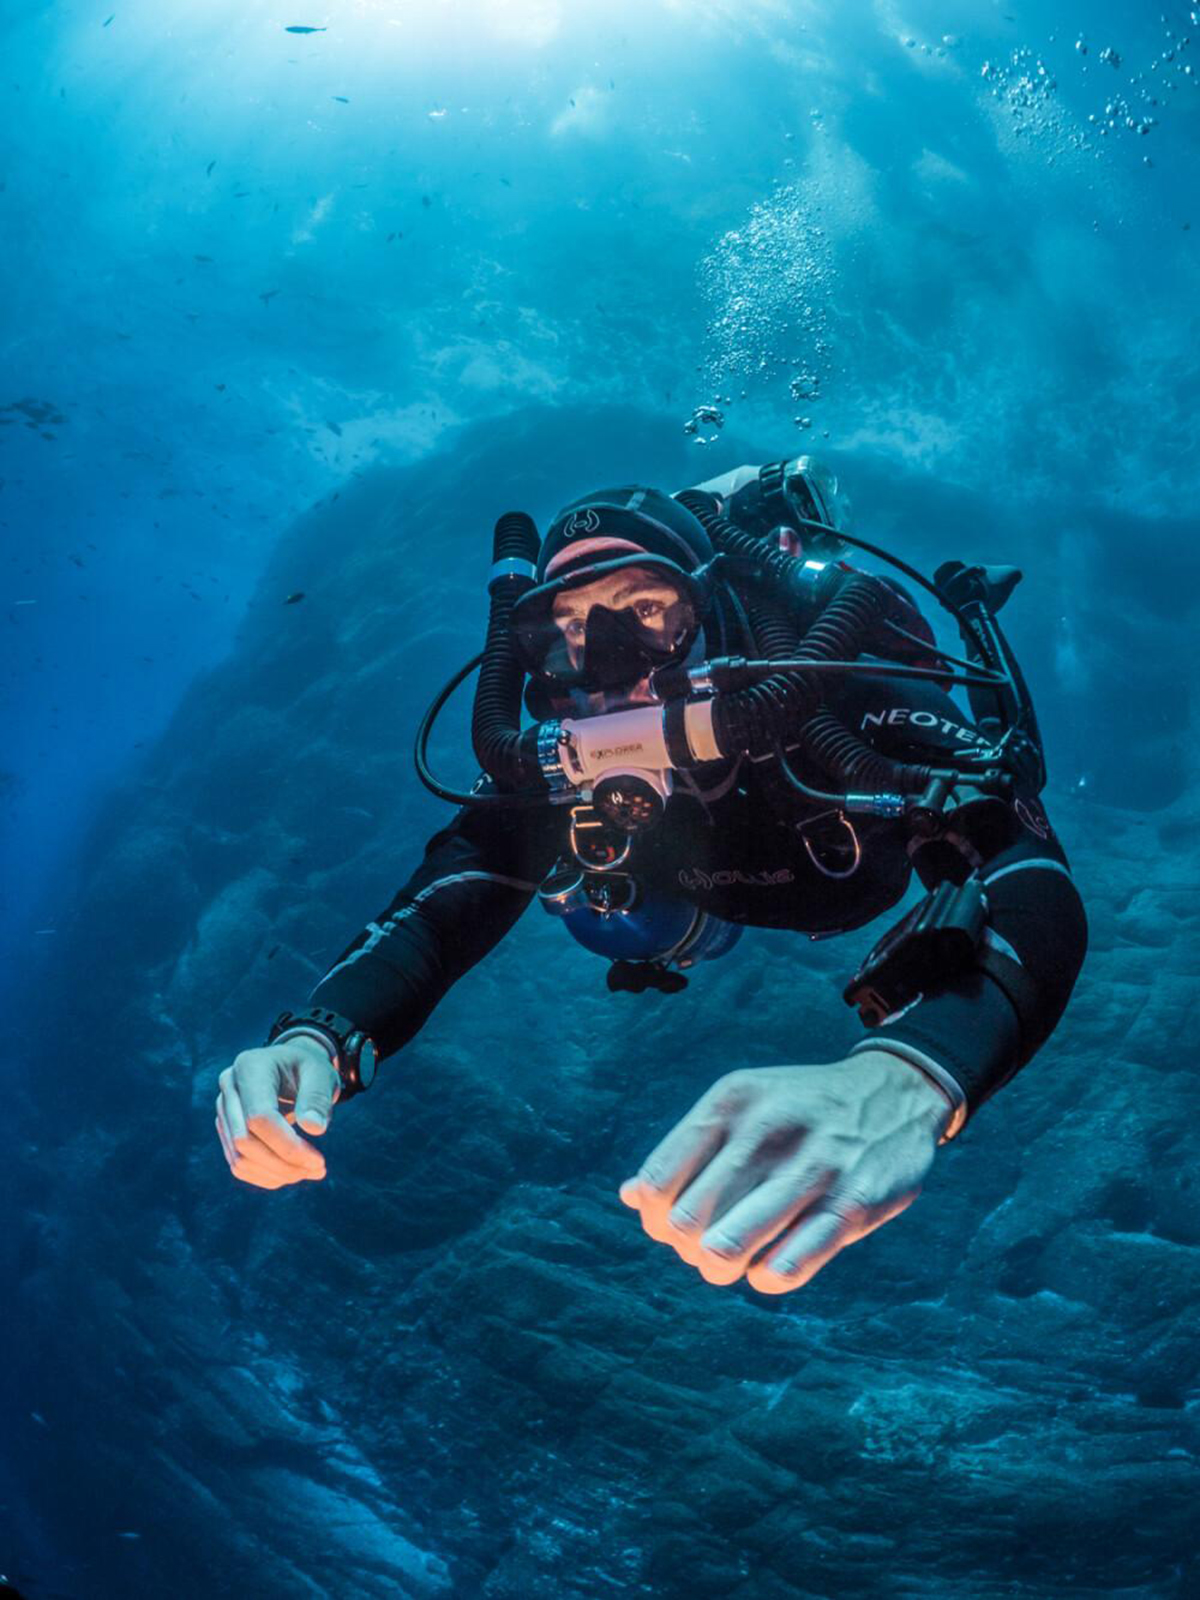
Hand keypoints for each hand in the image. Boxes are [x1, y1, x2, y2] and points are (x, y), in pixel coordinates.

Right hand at [215, 1037, 340, 1189]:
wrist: (292, 1066)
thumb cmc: (309, 1068)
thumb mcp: (321, 1074)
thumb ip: (318, 1098)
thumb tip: (314, 1128)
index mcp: (250, 1067)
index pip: (259, 1118)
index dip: (288, 1146)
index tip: (319, 1161)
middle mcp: (229, 1087)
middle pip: (244, 1141)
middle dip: (283, 1164)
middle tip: (318, 1170)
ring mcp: (223, 1109)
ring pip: (239, 1158)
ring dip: (276, 1174)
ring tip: (309, 1172)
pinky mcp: (225, 1128)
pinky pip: (238, 1163)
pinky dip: (265, 1175)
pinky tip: (292, 1172)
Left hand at [619, 1050, 950, 1293]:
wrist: (894, 1093)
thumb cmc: (798, 1110)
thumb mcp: (742, 1105)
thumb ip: (688, 1148)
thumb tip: (629, 1196)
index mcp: (731, 1101)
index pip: (658, 1179)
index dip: (654, 1217)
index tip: (671, 1224)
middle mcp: (767, 1129)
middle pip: (688, 1222)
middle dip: (687, 1249)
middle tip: (704, 1247)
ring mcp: (813, 1167)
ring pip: (728, 1248)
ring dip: (720, 1268)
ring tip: (730, 1261)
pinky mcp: (853, 1205)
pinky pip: (786, 1267)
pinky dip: (766, 1277)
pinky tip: (768, 1265)